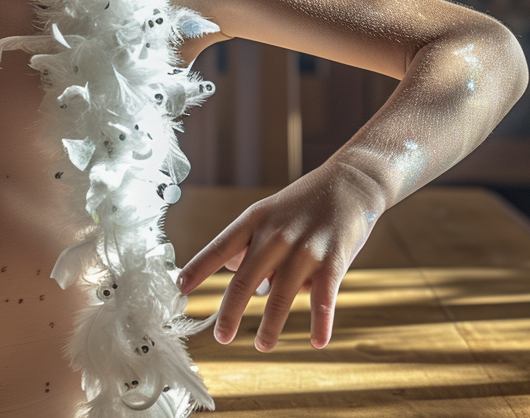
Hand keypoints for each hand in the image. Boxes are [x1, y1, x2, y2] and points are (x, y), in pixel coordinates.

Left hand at [176, 161, 383, 350]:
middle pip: (245, 277)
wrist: (350, 183)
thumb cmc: (304, 202)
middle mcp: (275, 234)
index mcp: (255, 220)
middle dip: (231, 310)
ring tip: (262, 345)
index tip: (180, 287)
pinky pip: (323, 298)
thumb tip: (227, 269)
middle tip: (221, 335)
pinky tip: (317, 342)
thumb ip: (249, 242)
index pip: (219, 246)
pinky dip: (320, 322)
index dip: (198, 268)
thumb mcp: (269, 213)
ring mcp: (305, 248)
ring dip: (271, 325)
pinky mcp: (334, 261)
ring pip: (280, 294)